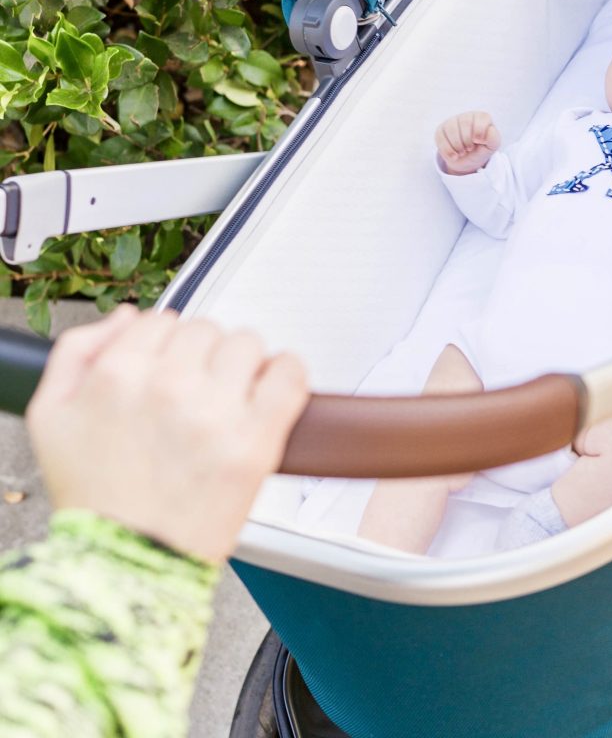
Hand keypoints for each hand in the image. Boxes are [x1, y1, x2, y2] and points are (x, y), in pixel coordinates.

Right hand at [26, 306, 308, 563]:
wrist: (129, 564)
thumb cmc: (95, 497)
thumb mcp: (52, 417)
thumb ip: (79, 352)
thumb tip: (129, 316)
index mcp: (118, 374)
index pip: (160, 320)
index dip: (165, 346)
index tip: (169, 370)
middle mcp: (169, 386)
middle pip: (207, 330)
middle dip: (202, 358)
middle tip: (195, 395)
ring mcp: (216, 412)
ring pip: (247, 344)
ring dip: (242, 367)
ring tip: (228, 401)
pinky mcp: (257, 440)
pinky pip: (289, 374)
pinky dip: (286, 375)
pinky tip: (270, 393)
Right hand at [436, 111, 500, 175]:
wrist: (467, 161)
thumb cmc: (481, 150)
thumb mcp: (491, 147)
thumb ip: (494, 138)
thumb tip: (489, 130)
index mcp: (481, 118)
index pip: (481, 117)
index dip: (479, 130)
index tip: (478, 141)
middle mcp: (467, 116)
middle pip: (465, 122)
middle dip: (467, 140)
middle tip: (469, 149)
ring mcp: (453, 122)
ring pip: (451, 129)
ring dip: (457, 146)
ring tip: (462, 152)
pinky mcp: (441, 130)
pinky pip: (441, 137)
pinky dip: (448, 150)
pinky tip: (454, 155)